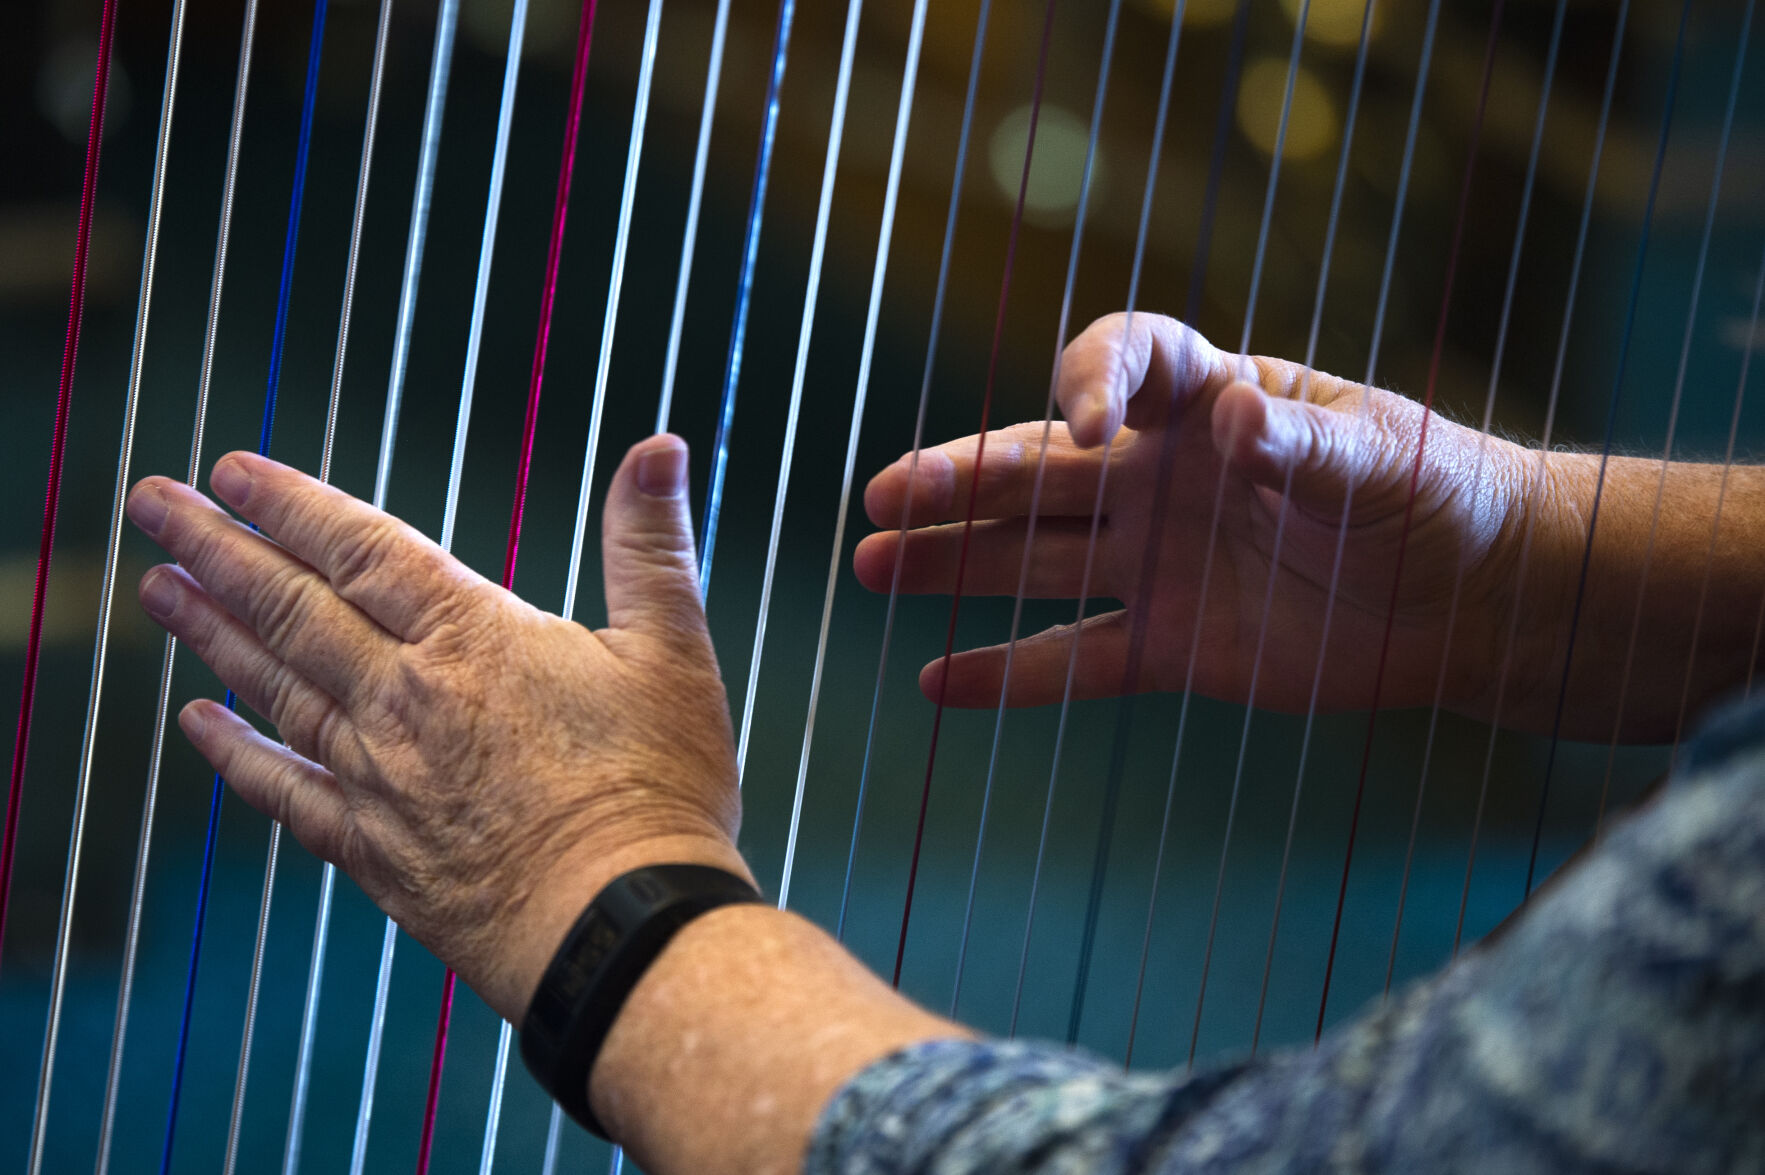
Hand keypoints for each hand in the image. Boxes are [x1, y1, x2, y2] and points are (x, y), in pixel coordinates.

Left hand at [126, 435, 748, 1020]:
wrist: (617, 931)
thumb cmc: (656, 793)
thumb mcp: (674, 652)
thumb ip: (651, 545)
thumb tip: (658, 448)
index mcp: (472, 639)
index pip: (361, 550)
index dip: (292, 505)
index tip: (231, 470)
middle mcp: (405, 699)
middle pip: (292, 608)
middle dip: (217, 548)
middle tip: (155, 505)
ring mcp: (379, 776)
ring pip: (275, 688)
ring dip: (212, 633)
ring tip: (160, 588)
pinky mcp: (374, 849)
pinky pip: (284, 791)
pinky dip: (235, 755)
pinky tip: (199, 725)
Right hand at [855, 313, 1537, 718]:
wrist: (1467, 598)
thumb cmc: (1435, 495)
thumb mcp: (1383, 458)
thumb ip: (1308, 442)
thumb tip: (1241, 420)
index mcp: (1211, 399)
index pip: (1124, 361)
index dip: (1089, 384)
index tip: (1079, 426)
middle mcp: (1162, 476)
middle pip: (1040, 470)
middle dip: (961, 480)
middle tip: (883, 495)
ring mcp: (1156, 562)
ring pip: (1035, 560)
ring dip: (954, 561)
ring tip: (871, 563)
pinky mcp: (1170, 646)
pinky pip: (1073, 662)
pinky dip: (1008, 675)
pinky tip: (936, 681)